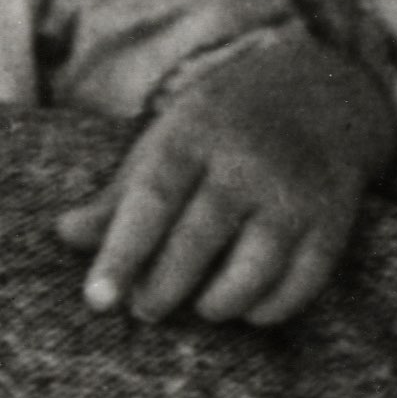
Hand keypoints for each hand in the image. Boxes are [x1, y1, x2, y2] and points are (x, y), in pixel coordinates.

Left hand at [51, 35, 395, 325]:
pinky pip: (300, 283)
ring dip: (217, 303)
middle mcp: (246, 163)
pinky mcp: (330, 221)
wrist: (319, 89)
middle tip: (145, 308)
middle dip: (162, 288)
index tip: (97, 300)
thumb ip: (120, 192)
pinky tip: (248, 307)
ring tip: (199, 306)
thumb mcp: (168, 138)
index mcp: (194, 134)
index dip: (121, 254)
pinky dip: (269, 308)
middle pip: (197, 241)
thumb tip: (66, 234)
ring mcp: (293, 192)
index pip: (151, 201)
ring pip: (253, 270)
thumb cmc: (224, 123)